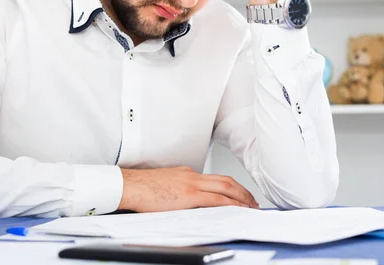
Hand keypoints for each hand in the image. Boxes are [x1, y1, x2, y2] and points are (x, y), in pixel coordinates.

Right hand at [118, 166, 258, 211]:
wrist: (131, 186)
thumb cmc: (141, 189)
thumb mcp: (164, 186)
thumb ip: (177, 191)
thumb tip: (184, 202)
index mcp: (186, 173)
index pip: (213, 179)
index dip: (229, 186)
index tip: (237, 194)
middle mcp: (192, 176)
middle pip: (225, 180)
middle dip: (242, 191)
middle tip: (252, 201)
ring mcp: (192, 184)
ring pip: (225, 187)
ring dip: (241, 197)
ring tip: (251, 206)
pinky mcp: (190, 195)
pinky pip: (217, 199)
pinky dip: (231, 204)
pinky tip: (238, 210)